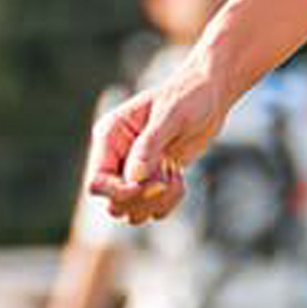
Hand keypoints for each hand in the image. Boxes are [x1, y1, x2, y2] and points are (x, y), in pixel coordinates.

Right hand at [84, 60, 231, 223]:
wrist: (210, 96)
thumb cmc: (189, 97)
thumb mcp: (172, 115)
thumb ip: (150, 145)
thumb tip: (134, 178)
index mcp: (110, 136)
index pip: (96, 182)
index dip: (119, 192)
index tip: (150, 183)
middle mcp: (115, 156)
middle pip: (114, 203)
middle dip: (143, 198)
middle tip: (168, 177)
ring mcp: (132, 170)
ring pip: (131, 211)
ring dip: (157, 201)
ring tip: (175, 175)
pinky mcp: (150, 180)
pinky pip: (150, 209)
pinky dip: (167, 202)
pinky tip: (179, 178)